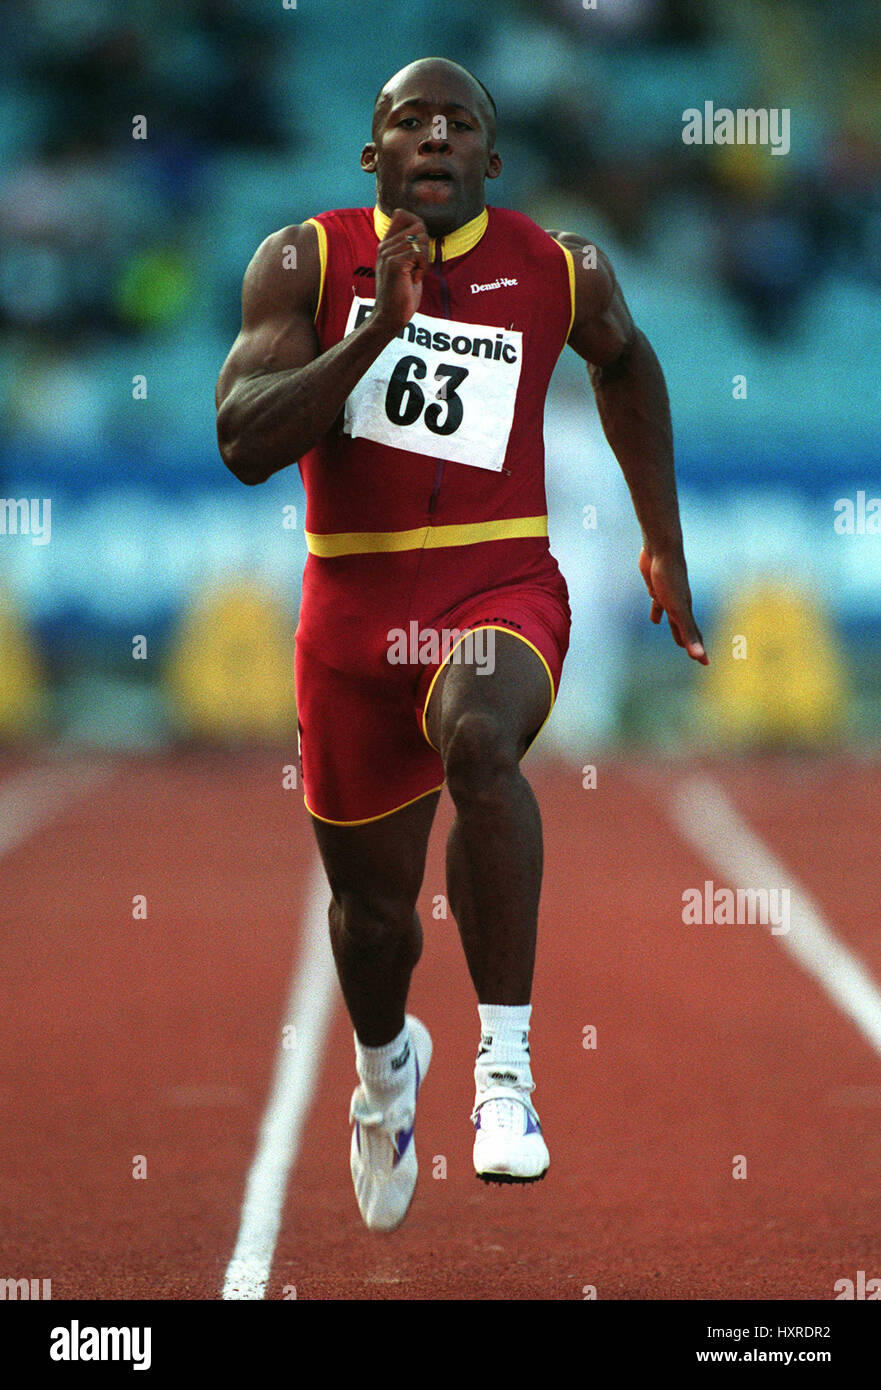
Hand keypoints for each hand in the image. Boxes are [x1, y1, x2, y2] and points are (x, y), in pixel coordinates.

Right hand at [372, 209, 428, 331]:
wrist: (390, 316)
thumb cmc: (401, 295)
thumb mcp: (407, 266)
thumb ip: (411, 247)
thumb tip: (421, 227)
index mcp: (386, 244)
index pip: (402, 214)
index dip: (418, 223)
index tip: (419, 247)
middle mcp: (385, 246)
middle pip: (418, 225)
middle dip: (426, 246)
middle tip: (418, 267)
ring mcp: (388, 254)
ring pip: (421, 239)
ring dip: (425, 259)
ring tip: (415, 274)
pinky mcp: (395, 263)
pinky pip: (419, 253)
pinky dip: (422, 268)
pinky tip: (414, 279)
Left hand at [638, 546, 707, 663]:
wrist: (661, 550)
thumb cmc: (670, 579)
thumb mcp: (677, 610)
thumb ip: (687, 633)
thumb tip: (698, 656)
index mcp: (685, 612)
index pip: (694, 637)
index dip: (699, 651)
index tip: (705, 664)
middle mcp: (679, 605)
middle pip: (686, 629)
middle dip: (689, 642)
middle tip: (694, 655)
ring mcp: (668, 597)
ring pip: (673, 618)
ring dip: (675, 629)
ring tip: (675, 640)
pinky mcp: (656, 587)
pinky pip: (658, 604)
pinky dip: (657, 612)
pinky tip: (655, 616)